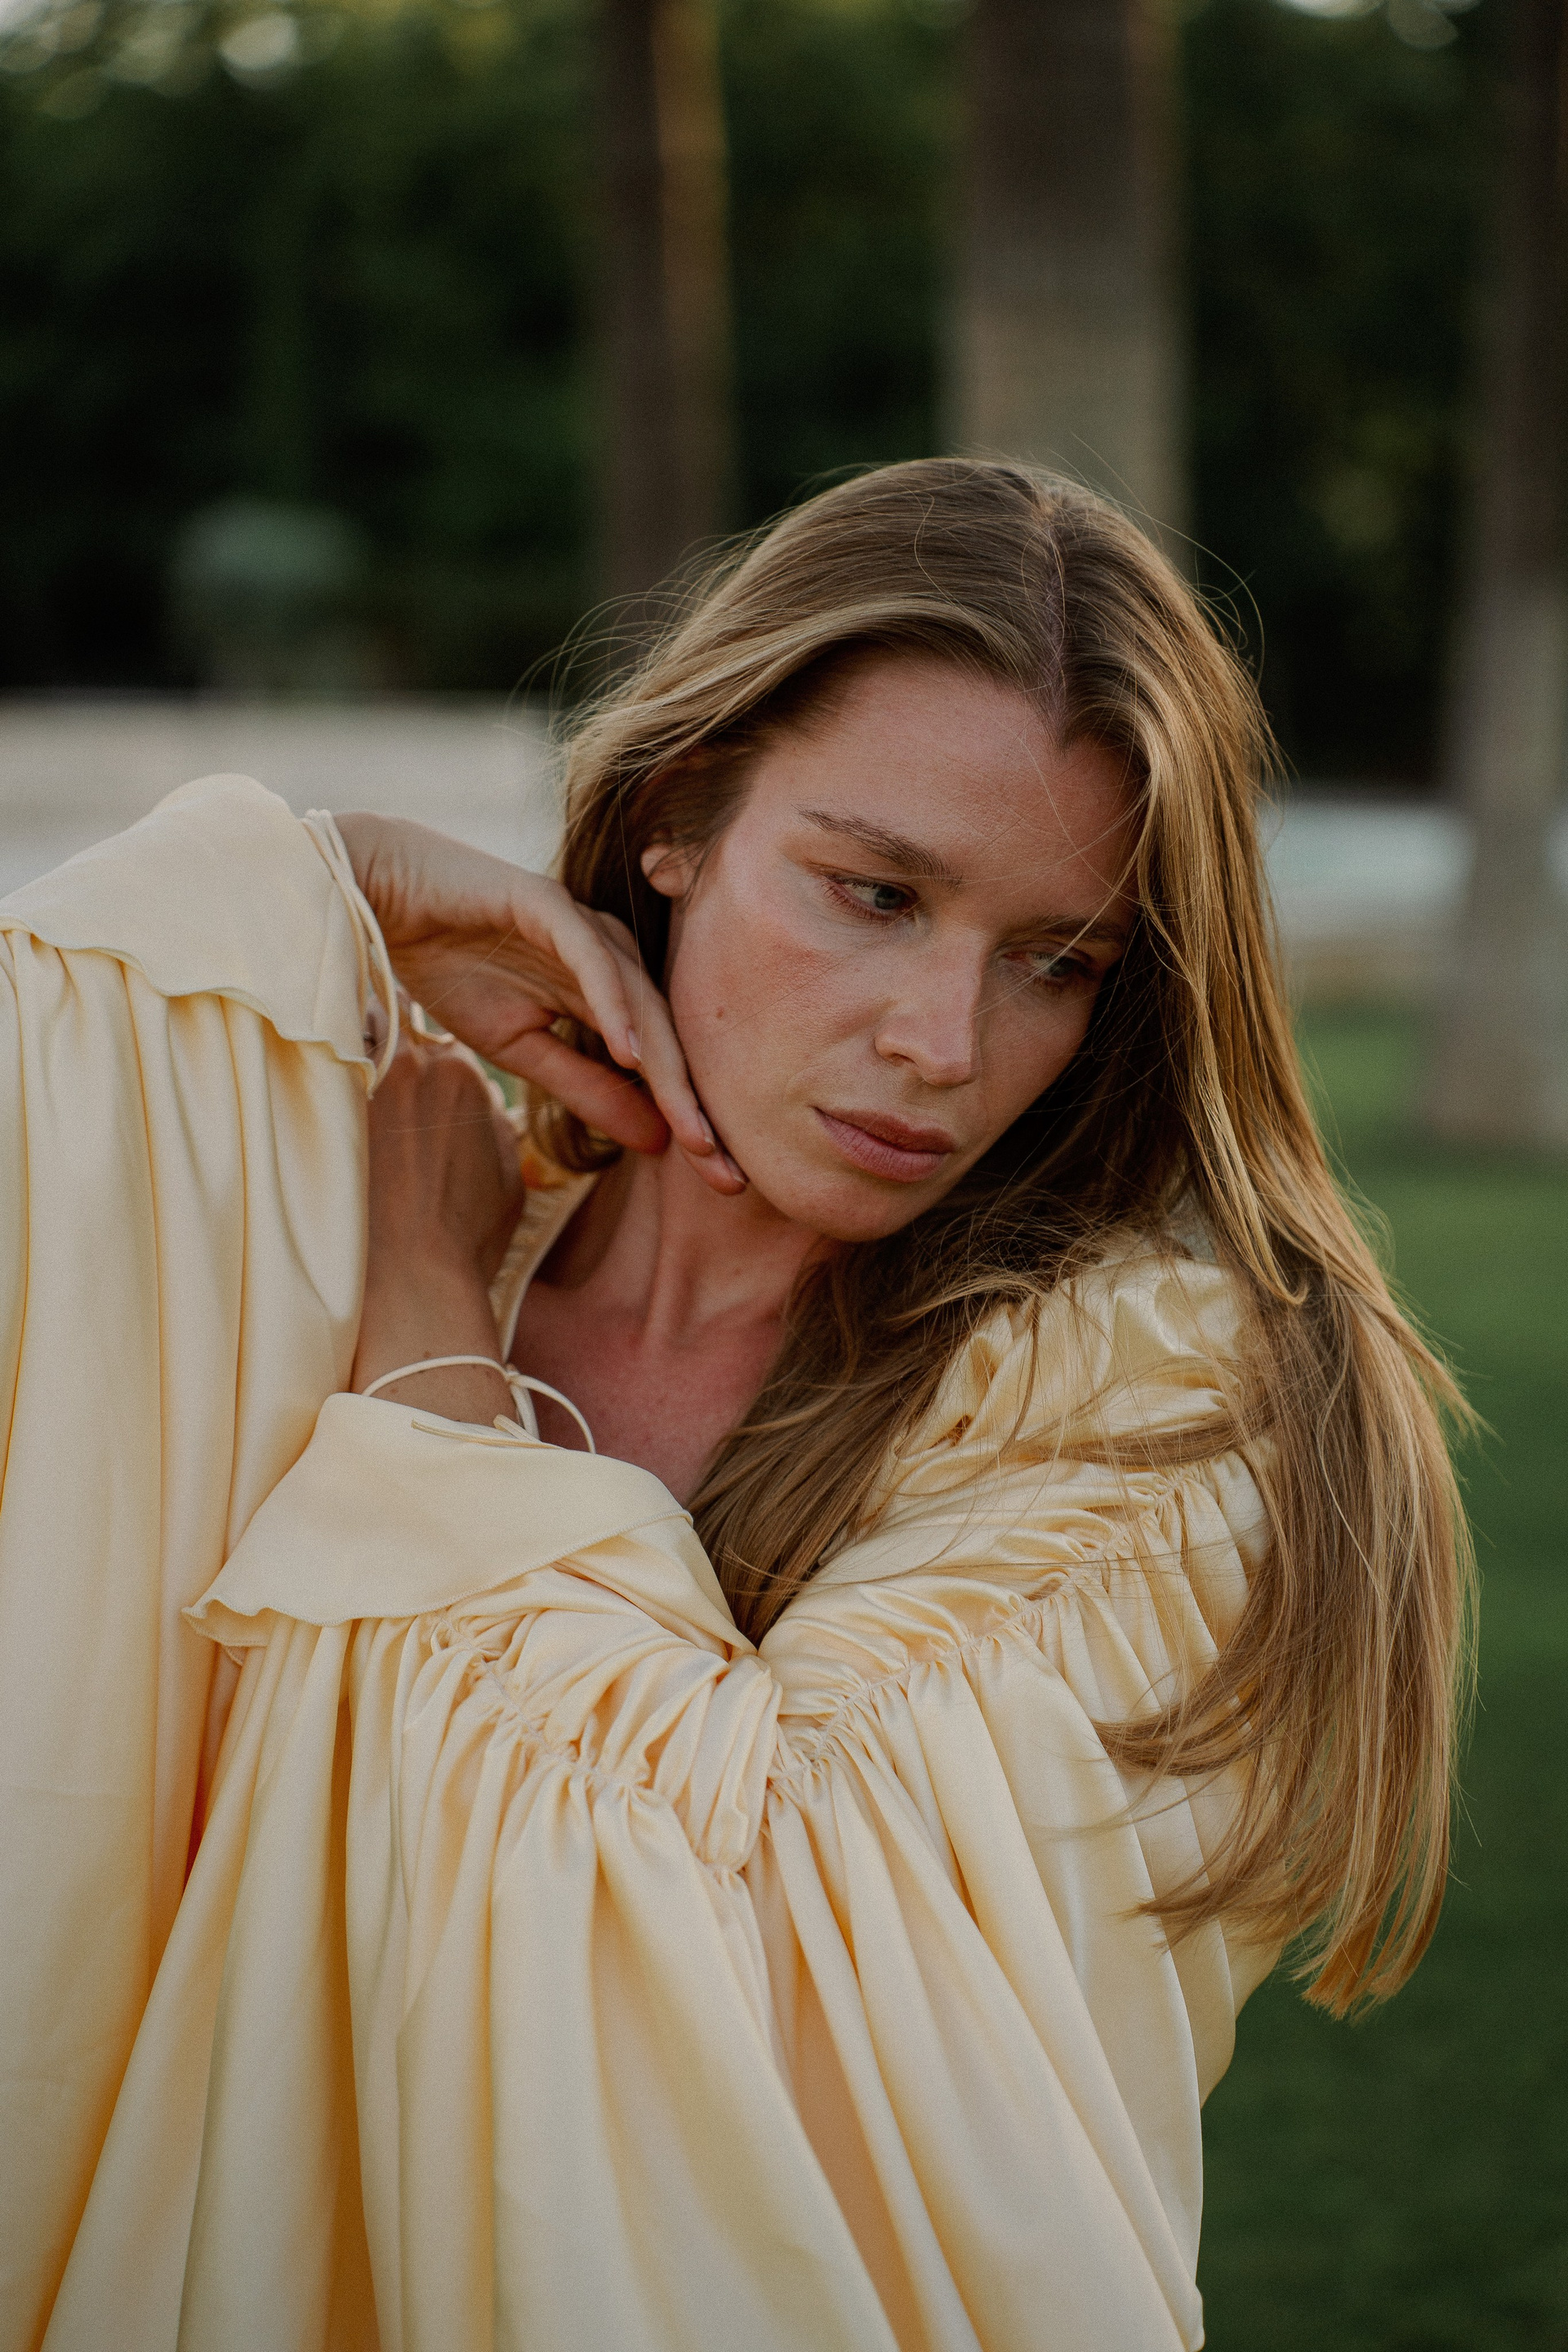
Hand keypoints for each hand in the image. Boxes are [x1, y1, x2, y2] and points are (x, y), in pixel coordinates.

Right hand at [336, 811, 744, 1192]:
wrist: (388, 902)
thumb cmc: (455, 968)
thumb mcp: (525, 1051)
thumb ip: (590, 1090)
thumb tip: (658, 1145)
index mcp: (611, 991)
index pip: (663, 1065)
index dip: (692, 1124)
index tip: (724, 1184)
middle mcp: (612, 957)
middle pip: (668, 1041)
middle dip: (698, 1111)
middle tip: (729, 1175)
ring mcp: (585, 928)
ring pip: (641, 1005)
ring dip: (669, 1070)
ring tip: (694, 1132)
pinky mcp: (551, 905)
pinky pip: (592, 961)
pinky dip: (613, 1007)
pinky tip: (630, 1054)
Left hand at [350, 1030, 525, 1423]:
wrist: (409, 1280)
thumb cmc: (467, 1237)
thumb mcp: (510, 1178)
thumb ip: (497, 1126)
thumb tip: (484, 1108)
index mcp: (461, 1073)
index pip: (447, 1046)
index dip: (439, 1071)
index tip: (430, 1096)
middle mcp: (408, 1067)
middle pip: (399, 1039)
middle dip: (397, 1062)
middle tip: (393, 1098)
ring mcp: (360, 1087)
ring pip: (355, 1055)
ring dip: (360, 1074)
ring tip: (361, 1111)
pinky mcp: (321, 1116)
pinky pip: (320, 1086)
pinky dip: (325, 1100)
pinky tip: (328, 1131)